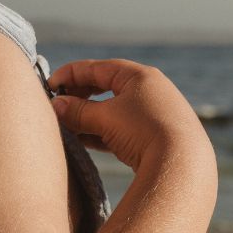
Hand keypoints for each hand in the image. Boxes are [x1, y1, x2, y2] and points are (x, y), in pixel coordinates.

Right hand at [48, 59, 213, 173]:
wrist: (182, 164)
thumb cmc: (144, 131)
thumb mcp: (106, 118)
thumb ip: (78, 111)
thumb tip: (56, 106)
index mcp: (139, 76)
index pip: (98, 68)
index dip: (71, 74)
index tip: (50, 85)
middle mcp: (150, 90)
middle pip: (106, 88)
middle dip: (79, 97)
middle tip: (57, 106)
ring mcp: (154, 115)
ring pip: (113, 111)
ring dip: (88, 117)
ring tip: (66, 126)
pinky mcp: (155, 138)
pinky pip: (121, 130)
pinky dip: (101, 133)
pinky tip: (83, 141)